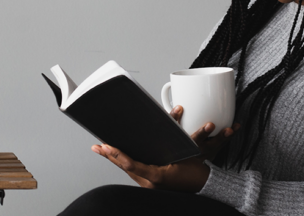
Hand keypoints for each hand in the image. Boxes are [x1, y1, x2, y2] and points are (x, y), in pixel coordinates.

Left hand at [92, 110, 238, 191]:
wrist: (206, 186)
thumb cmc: (197, 173)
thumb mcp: (188, 151)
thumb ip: (179, 135)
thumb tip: (175, 115)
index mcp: (156, 176)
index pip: (130, 164)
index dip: (117, 154)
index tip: (105, 146)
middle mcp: (150, 182)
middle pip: (125, 166)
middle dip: (110, 155)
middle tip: (98, 146)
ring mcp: (150, 185)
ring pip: (128, 170)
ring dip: (116, 159)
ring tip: (103, 150)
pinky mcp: (152, 183)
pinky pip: (135, 172)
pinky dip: (126, 163)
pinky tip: (119, 158)